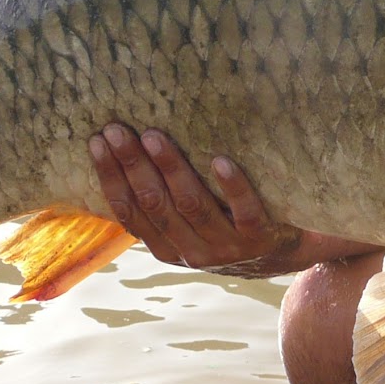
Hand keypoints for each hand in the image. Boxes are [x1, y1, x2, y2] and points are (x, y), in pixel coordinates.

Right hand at [90, 124, 306, 276]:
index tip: (97, 142)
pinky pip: (243, 211)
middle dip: (133, 165)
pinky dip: (231, 185)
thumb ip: (164, 203)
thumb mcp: (190, 226)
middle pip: (155, 204)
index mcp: (167, 247)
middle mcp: (192, 251)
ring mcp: (226, 246)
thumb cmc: (230, 227)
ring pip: (191, 205)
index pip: (129, 212)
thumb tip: (127, 151)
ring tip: (155, 136)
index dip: (111, 177)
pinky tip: (220, 160)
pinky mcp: (260, 238)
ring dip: (171, 168)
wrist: (287, 253)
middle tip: (118, 130)